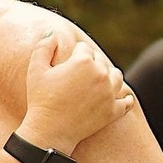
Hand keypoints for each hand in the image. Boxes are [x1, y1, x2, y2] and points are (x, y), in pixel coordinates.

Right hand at [20, 31, 134, 152]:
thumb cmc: (40, 99)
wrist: (49, 131)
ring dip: (108, 76)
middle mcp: (101, 74)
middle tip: (76, 75)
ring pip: (117, 76)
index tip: (65, 64)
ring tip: (95, 82)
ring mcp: (110, 94)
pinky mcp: (114, 111)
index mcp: (84, 61)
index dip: (73, 54)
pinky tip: (116, 97)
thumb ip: (44, 46)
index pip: (83, 49)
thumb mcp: (36, 69)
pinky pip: (126, 100)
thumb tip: (53, 32)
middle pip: (100, 60)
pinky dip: (123, 98)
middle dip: (89, 64)